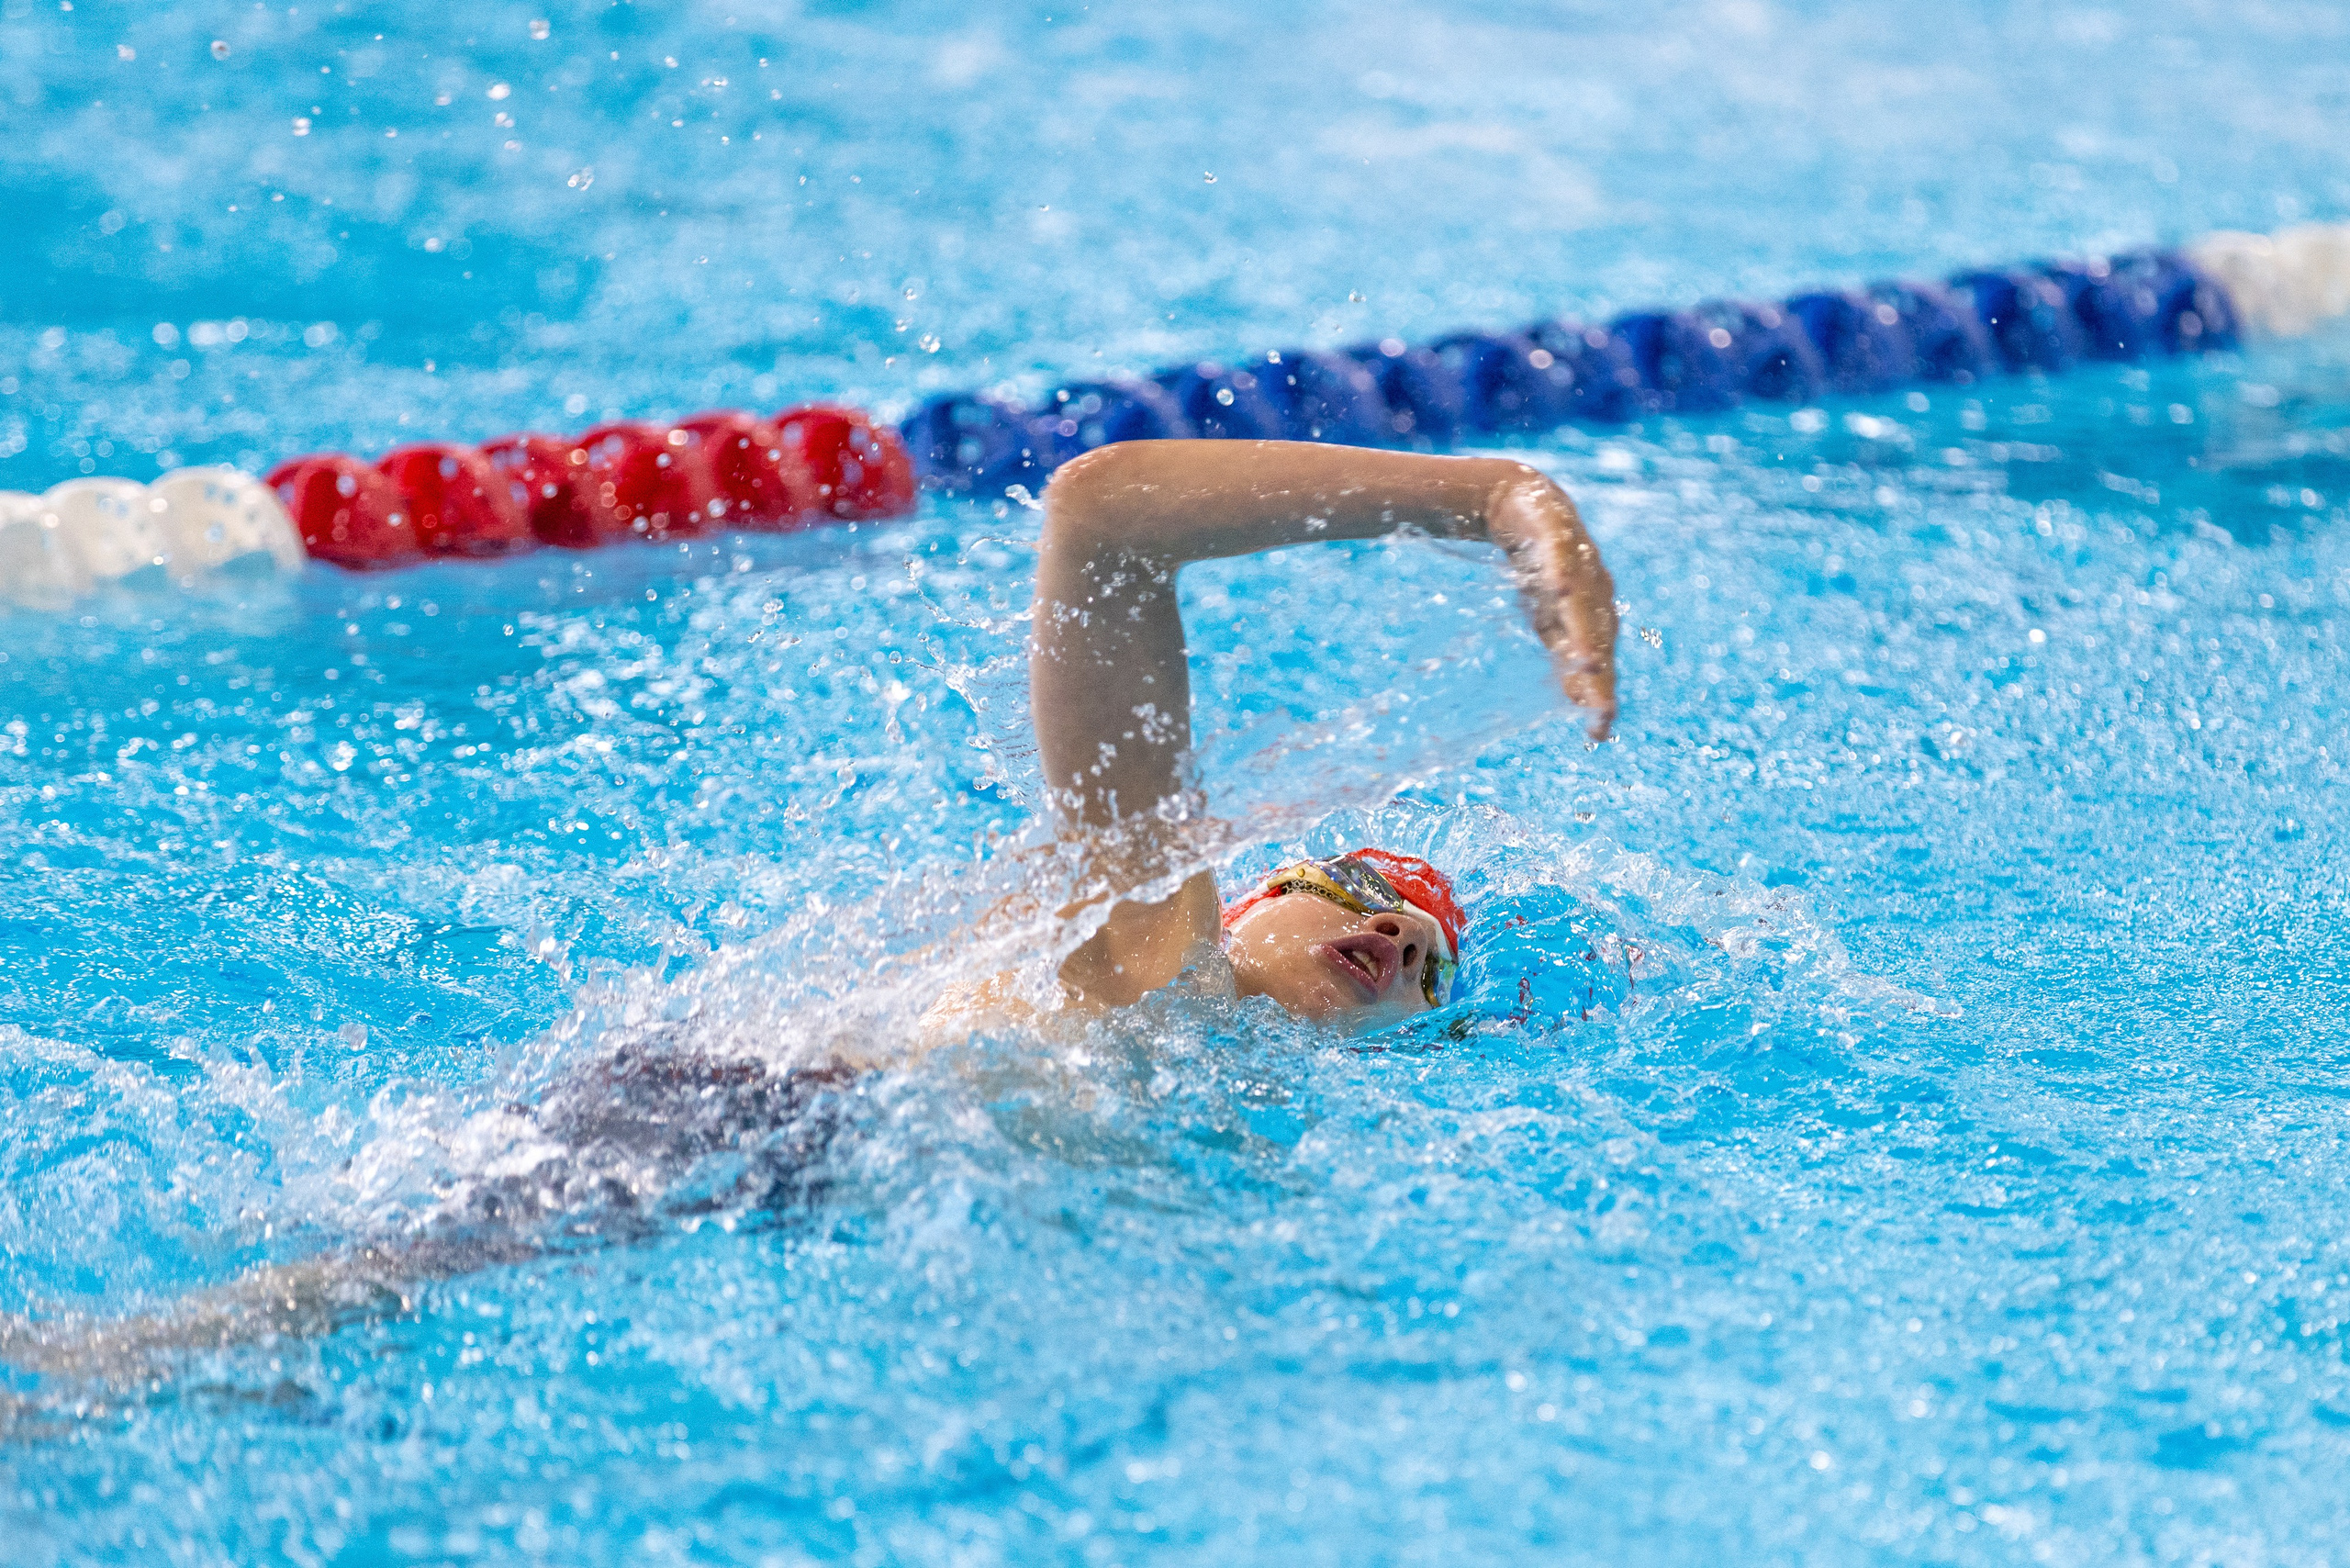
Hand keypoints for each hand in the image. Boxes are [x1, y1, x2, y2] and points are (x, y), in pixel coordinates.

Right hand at [1485, 472, 1617, 738]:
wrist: (1519, 501)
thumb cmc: (1539, 567)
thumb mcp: (1548, 618)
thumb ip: (1567, 653)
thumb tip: (1578, 700)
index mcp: (1595, 615)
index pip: (1601, 663)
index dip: (1601, 696)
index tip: (1599, 735)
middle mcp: (1594, 592)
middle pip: (1599, 639)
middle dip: (1600, 676)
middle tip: (1601, 712)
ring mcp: (1577, 563)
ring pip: (1582, 603)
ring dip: (1585, 632)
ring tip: (1588, 665)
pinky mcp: (1556, 533)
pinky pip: (1559, 557)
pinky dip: (1562, 574)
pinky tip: (1561, 590)